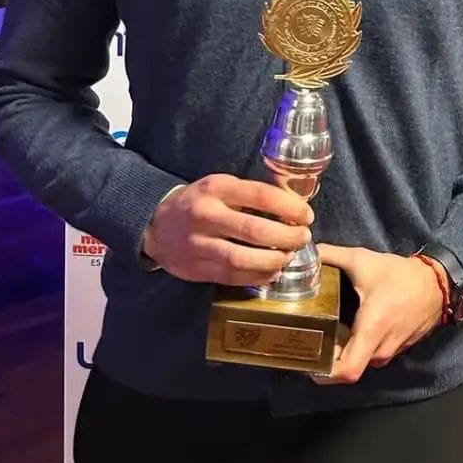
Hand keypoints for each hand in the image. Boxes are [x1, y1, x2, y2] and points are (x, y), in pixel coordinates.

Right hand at [141, 174, 312, 286]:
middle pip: (254, 230)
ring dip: (273, 261)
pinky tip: (271, 272)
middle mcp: (206, 215)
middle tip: (302, 238)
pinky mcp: (197, 268)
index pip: (260, 195)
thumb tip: (293, 206)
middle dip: (287, 237)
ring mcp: (199, 244)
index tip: (306, 215)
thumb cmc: (198, 202)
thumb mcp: (220, 186)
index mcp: (216, 188)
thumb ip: (251, 194)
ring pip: (243, 258)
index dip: (289, 207)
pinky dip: (257, 277)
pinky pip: (233, 276)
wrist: (156, 225)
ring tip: (288, 257)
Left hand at [313, 245, 443, 384]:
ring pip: (361, 361)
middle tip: (310, 340)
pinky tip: (349, 329)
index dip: (325, 374)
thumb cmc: (400, 275)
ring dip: (345, 352)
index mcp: (371, 329)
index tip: (309, 360)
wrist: (436, 283)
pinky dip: (359, 347)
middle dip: (329, 358)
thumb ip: (330, 256)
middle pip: (349, 368)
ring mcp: (391, 351)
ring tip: (328, 333)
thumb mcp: (362, 259)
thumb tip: (305, 253)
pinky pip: (372, 355)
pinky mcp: (397, 349)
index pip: (348, 371)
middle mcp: (381, 347)